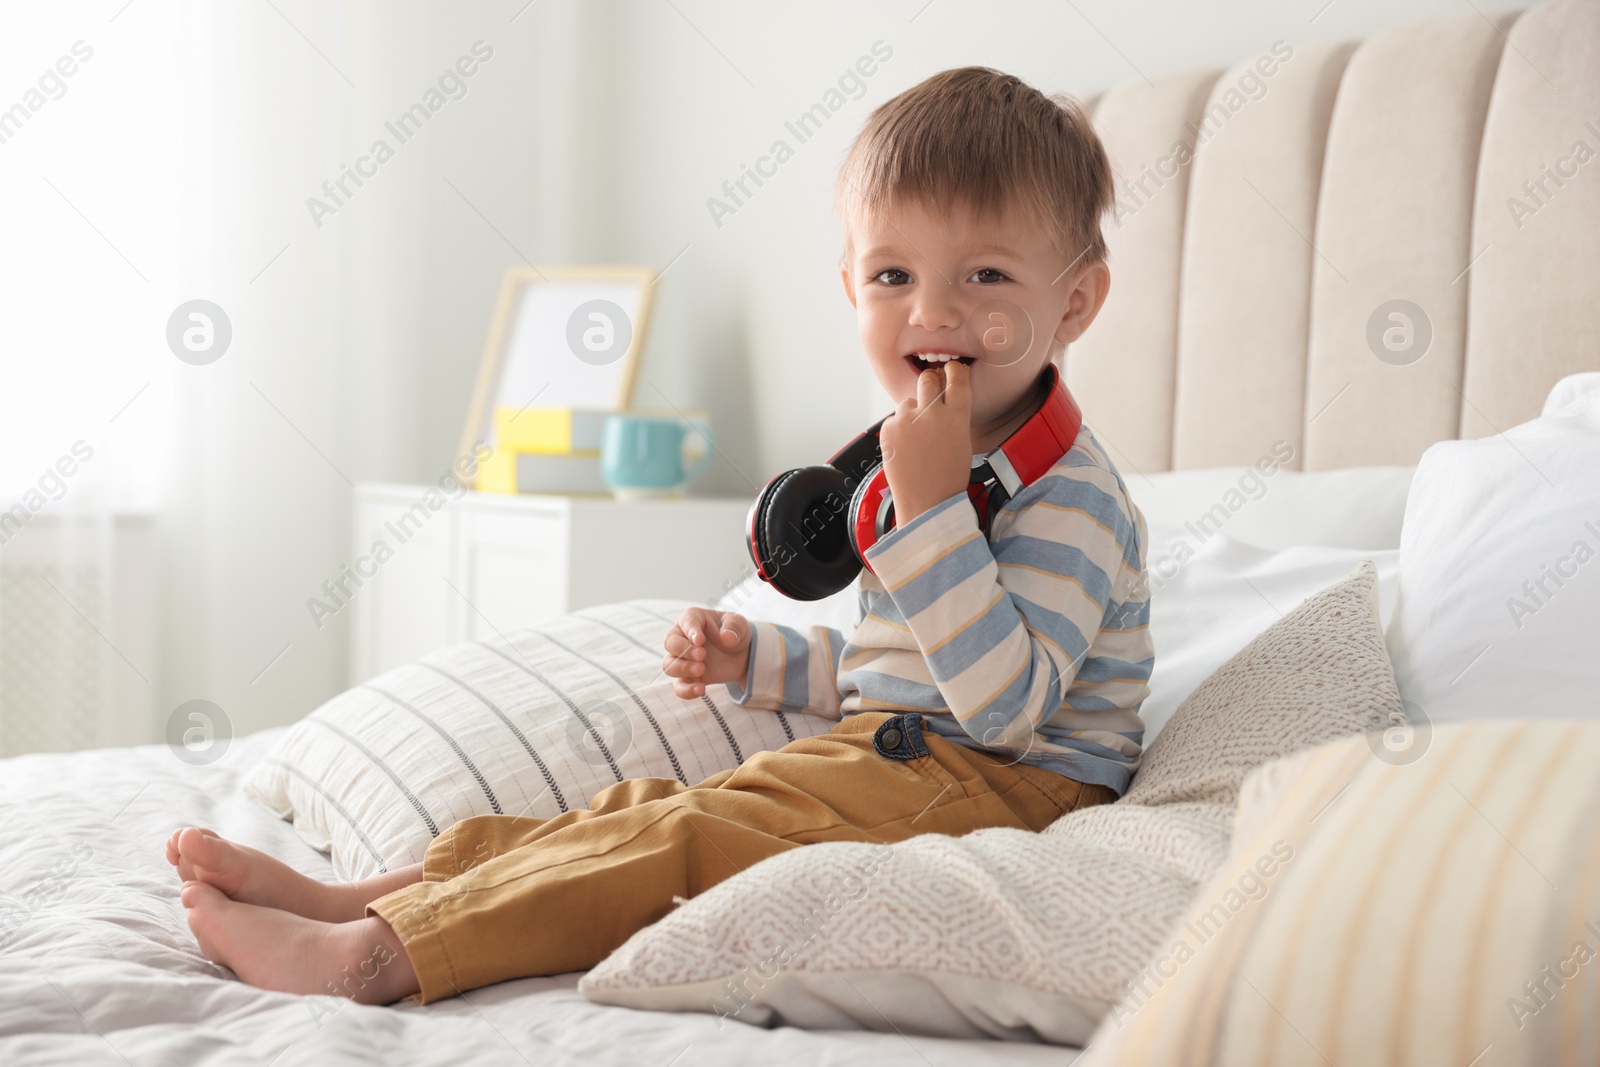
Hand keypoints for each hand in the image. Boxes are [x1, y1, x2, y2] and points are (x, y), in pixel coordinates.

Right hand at [662, 607, 751, 698]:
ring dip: (682, 668)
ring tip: (701, 670)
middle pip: (670, 643)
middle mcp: (682, 637)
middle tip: (702, 655)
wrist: (741, 655)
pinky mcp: (687, 677)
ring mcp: (682, 659)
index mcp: (693, 619)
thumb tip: (727, 637)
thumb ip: (734, 628)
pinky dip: (686, 690)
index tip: (699, 640)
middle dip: (683, 650)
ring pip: (668, 664)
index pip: (686, 622)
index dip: (690, 631)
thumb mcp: (739, 625)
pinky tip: (700, 689)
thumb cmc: (734, 633)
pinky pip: (679, 686)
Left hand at [878, 361, 971, 522]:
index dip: (954, 371)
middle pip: (928, 378)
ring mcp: (908, 420)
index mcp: (957, 416)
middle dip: (929, 383)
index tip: (951, 371)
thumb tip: (942, 401)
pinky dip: (899, 430)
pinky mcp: (889, 429)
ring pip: (908, 402)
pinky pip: (894, 420)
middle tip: (929, 394)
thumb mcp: (962, 442)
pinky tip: (906, 449)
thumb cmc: (947, 479)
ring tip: (916, 439)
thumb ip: (952, 418)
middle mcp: (932, 413)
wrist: (927, 503)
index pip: (957, 376)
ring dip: (912, 413)